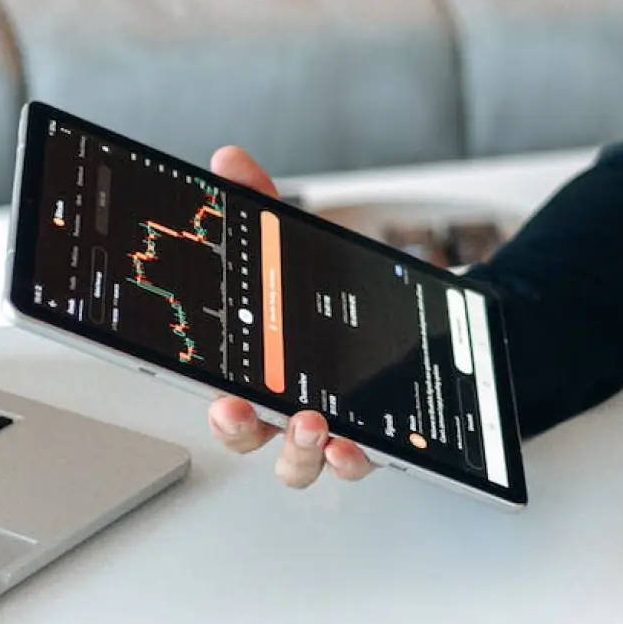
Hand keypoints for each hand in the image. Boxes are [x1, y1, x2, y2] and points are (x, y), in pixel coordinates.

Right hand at [201, 145, 374, 488]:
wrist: (413, 316)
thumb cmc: (336, 292)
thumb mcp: (298, 245)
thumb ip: (262, 204)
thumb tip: (231, 160)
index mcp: (255, 364)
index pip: (218, 387)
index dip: (209, 398)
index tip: (213, 394)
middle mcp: (282, 403)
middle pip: (246, 433)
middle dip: (238, 426)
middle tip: (239, 409)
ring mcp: (325, 424)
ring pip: (297, 463)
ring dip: (298, 451)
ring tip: (313, 425)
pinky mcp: (371, 434)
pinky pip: (357, 462)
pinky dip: (354, 459)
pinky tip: (356, 444)